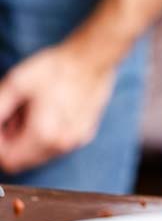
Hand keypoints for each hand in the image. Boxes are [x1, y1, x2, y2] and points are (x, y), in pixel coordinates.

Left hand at [0, 42, 116, 172]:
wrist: (93, 58)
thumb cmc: (57, 68)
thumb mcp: (16, 83)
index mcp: (43, 134)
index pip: (7, 159)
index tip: (1, 123)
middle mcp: (61, 144)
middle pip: (22, 162)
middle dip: (10, 143)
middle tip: (14, 116)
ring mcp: (75, 141)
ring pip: (39, 157)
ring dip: (27, 141)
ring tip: (31, 113)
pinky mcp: (85, 135)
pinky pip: (57, 147)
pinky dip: (46, 137)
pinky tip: (49, 114)